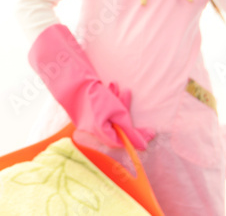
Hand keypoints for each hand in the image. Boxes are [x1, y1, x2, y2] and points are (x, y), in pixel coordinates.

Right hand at [28, 25, 153, 149]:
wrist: (74, 80)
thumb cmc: (95, 96)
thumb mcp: (117, 112)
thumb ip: (130, 130)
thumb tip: (143, 146)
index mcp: (101, 133)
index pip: (124, 142)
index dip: (138, 136)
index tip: (152, 131)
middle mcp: (94, 130)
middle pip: (118, 126)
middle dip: (126, 110)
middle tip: (129, 94)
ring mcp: (89, 121)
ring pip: (111, 115)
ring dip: (117, 101)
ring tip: (117, 86)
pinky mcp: (87, 112)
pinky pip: (103, 110)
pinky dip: (109, 99)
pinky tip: (110, 86)